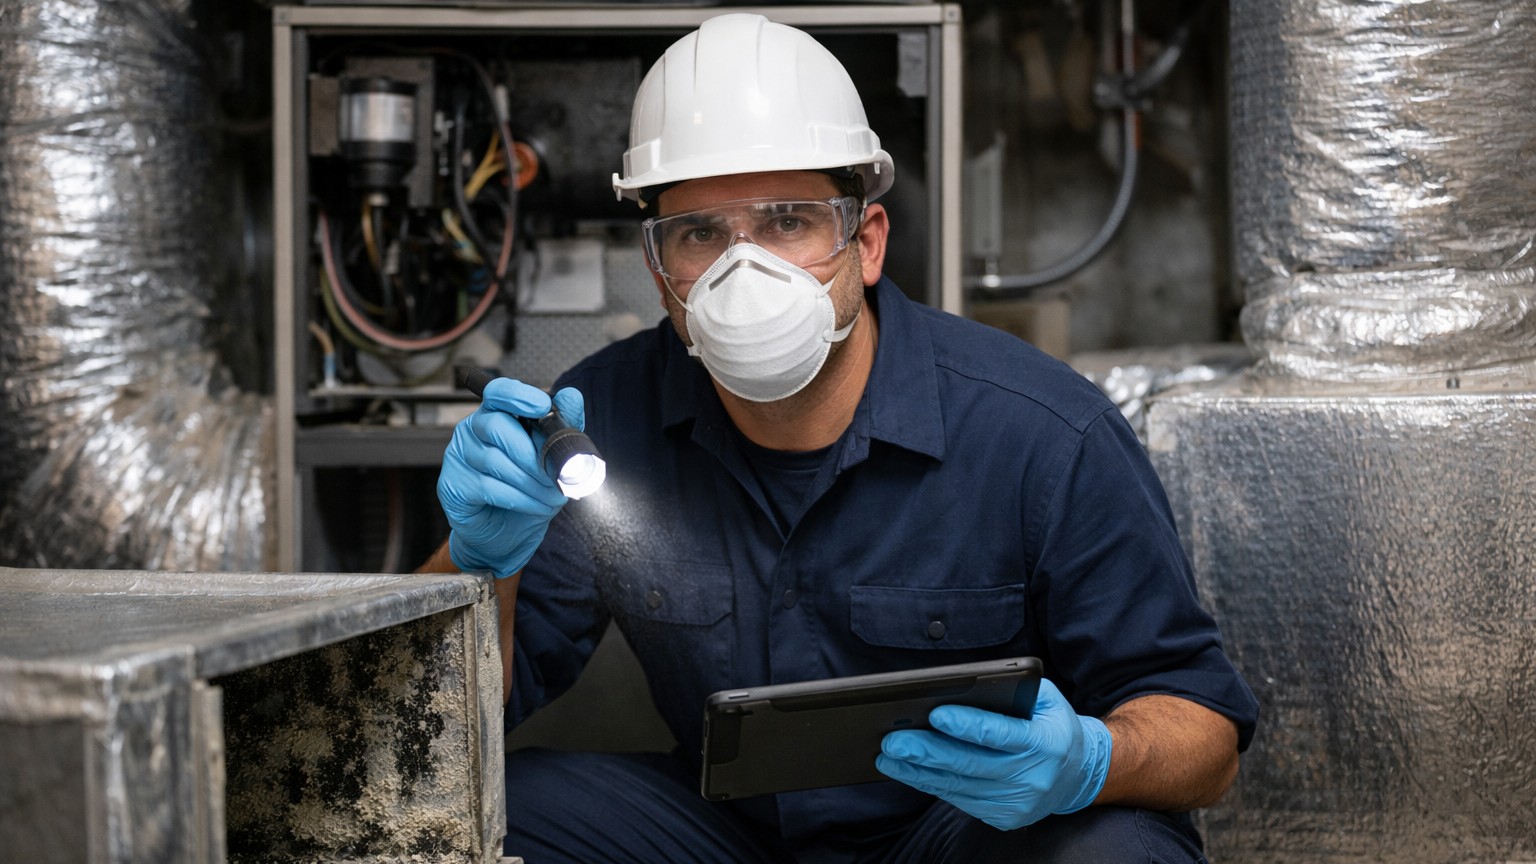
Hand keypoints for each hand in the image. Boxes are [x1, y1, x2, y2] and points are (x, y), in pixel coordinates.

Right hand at [437, 378, 586, 578]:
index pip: (499, 392)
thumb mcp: (555, 458)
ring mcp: (458, 456)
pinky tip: (536, 506)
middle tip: (555, 475)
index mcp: (497, 414)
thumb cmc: (531, 489)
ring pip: (494, 459)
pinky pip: (487, 486)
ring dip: (531, 481)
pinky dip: (519, 497)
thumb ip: (564, 426)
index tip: (543, 407)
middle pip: (495, 424)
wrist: (510, 534)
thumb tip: (572, 396)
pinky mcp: (452, 485)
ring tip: (552, 496)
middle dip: (531, 453)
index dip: (518, 395)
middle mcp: (472, 430)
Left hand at [875, 678, 1111, 830]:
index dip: (966, 725)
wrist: (1078, 774)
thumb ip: (1013, 688)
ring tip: (888, 757)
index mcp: (1046, 743)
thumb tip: (964, 685)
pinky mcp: (1005, 818)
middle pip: (970, 764)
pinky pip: (961, 800)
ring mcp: (1018, 803)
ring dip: (918, 773)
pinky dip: (931, 785)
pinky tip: (908, 772)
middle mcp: (1033, 778)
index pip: (1000, 734)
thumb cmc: (1052, 726)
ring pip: (959, 787)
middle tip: (892, 740)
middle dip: (927, 751)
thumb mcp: (1047, 700)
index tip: (934, 714)